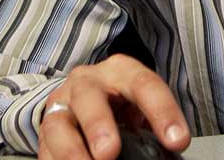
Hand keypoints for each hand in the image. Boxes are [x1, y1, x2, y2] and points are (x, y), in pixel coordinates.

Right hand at [37, 54, 189, 158]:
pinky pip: (46, 147)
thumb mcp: (140, 104)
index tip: (177, 141)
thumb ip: (150, 126)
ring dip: (72, 151)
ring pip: (58, 124)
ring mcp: (61, 104)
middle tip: (110, 152)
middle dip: (99, 125)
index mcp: (121, 71)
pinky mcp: (45, 128)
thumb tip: (167, 152)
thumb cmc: (122, 104)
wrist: (84, 98)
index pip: (144, 85)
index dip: (163, 112)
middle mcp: (87, 82)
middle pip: (89, 96)